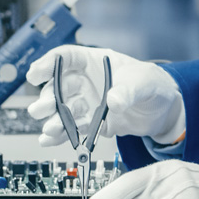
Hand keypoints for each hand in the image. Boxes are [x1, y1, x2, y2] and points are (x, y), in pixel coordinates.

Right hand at [26, 45, 185, 146]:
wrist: (163, 110)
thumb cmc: (153, 84)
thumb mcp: (144, 82)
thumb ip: (128, 90)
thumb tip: (113, 101)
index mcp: (94, 62)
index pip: (66, 58)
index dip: (48, 64)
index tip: (35, 74)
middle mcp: (86, 82)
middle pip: (59, 87)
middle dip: (47, 98)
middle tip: (41, 109)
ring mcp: (87, 103)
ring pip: (62, 110)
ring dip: (54, 119)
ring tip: (50, 129)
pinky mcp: (91, 123)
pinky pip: (72, 128)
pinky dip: (60, 136)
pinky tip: (48, 140)